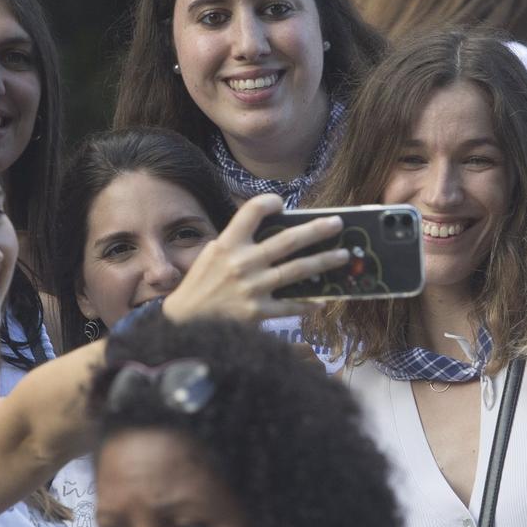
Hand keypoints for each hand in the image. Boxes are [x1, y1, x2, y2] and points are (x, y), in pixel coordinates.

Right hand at [162, 195, 349, 323]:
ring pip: (297, 270)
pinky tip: (321, 299)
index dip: (269, 202)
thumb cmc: (200, 289)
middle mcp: (241, 262)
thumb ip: (236, 244)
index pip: (251, 212)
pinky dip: (308, 302)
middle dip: (316, 230)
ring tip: (342, 255)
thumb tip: (273, 236)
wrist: (183, 324)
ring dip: (323, 261)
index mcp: (227, 244)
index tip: (282, 203)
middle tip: (337, 224)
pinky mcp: (258, 312)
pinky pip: (291, 304)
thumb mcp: (210, 257)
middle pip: (287, 241)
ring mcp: (251, 288)